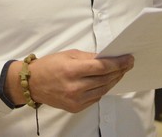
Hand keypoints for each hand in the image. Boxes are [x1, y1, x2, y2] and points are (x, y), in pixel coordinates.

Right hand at [5, 49, 133, 112]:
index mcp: (72, 70)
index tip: (128, 59)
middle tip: (128, 64)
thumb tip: (108, 58)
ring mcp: (76, 100)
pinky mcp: (76, 108)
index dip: (118, 63)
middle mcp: (75, 87)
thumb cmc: (49, 66)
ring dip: (113, 80)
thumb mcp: (69, 54)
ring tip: (119, 72)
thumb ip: (89, 57)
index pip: (102, 67)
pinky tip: (106, 82)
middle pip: (105, 79)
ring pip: (103, 90)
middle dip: (119, 71)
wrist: (33, 84)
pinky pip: (96, 98)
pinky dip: (103, 89)